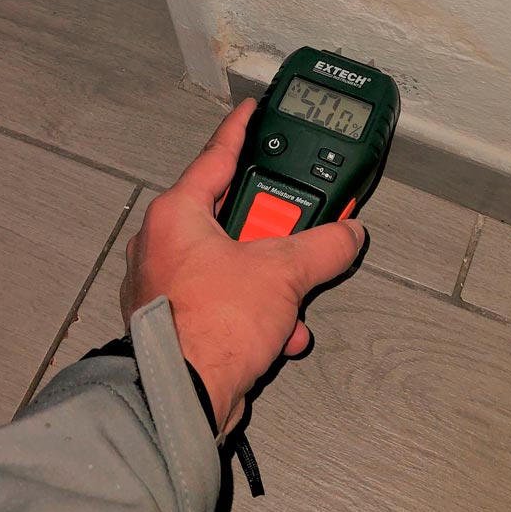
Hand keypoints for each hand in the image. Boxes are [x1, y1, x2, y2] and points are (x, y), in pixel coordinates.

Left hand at [120, 98, 364, 433]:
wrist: (180, 400)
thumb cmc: (207, 328)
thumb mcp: (282, 274)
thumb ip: (322, 247)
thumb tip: (346, 236)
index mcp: (176, 215)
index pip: (215, 155)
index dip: (241, 129)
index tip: (254, 111)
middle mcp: (164, 245)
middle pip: (234, 217)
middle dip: (275, 235)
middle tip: (298, 234)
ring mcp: (168, 285)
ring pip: (235, 265)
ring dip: (272, 284)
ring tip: (290, 299)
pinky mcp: (178, 320)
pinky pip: (228, 301)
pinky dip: (258, 314)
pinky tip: (279, 333)